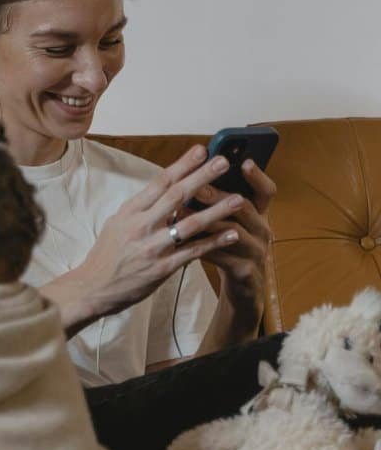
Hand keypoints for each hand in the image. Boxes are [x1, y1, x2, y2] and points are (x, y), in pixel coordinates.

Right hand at [78, 144, 248, 317]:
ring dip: (216, 210)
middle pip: (176, 196)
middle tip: (223, 162)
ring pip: (190, 224)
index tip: (201, 150)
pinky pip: (193, 252)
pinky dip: (214, 242)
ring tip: (238, 199)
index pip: (159, 182)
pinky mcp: (162, 268)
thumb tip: (161, 192)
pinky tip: (232, 234)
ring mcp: (152, 246)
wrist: (93, 288)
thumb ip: (140, 209)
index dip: (182, 165)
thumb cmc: (106, 255)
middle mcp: (141, 225)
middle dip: (202, 177)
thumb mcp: (116, 224)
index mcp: (130, 211)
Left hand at [186, 159, 274, 331]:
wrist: (242, 288)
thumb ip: (218, 201)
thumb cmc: (230, 247)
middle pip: (245, 207)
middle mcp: (263, 230)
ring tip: (183, 213)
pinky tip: (184, 241)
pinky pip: (224, 257)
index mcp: (259, 214)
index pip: (266, 191)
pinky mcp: (246, 271)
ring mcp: (257, 251)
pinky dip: (203, 247)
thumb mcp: (229, 222)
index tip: (245, 161)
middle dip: (219, 195)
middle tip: (198, 186)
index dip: (257, 176)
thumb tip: (194, 173)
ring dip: (208, 221)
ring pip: (233, 232)